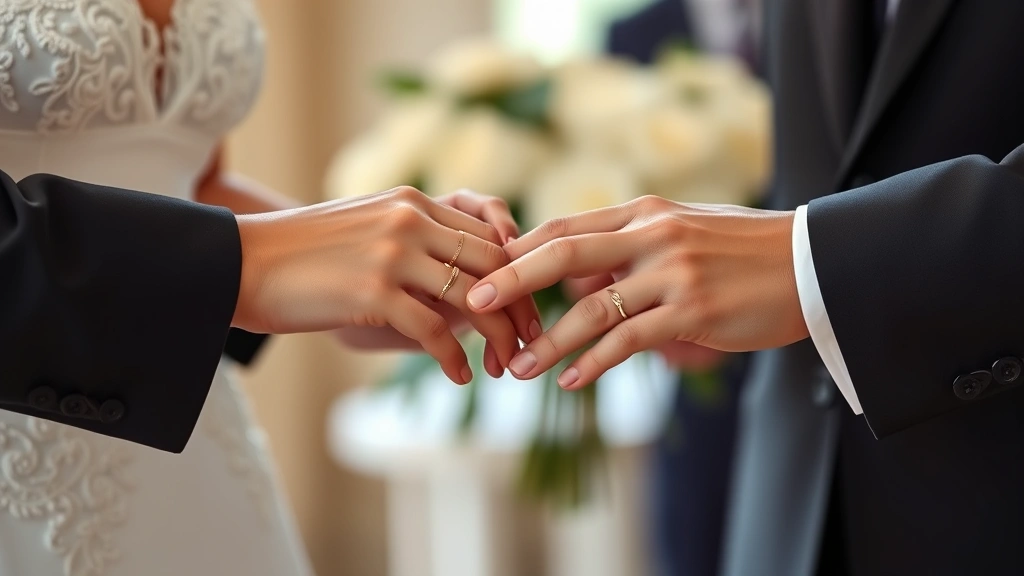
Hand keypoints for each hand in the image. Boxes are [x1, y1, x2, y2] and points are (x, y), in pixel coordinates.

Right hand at [232, 186, 539, 383]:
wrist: (239, 263)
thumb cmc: (303, 256)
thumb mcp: (368, 229)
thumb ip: (416, 242)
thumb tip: (464, 281)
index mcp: (412, 201)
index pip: (489, 234)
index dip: (519, 273)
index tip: (529, 308)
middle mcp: (409, 219)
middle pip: (494, 263)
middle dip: (521, 307)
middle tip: (531, 343)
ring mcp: (392, 253)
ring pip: (474, 297)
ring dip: (498, 339)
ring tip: (504, 369)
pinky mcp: (373, 290)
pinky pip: (435, 330)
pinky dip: (454, 358)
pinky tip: (460, 376)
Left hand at [465, 196, 807, 388]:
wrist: (813, 263)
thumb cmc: (742, 250)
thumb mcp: (682, 231)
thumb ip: (628, 248)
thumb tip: (579, 282)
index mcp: (644, 212)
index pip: (565, 226)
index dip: (520, 249)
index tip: (484, 271)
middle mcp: (651, 235)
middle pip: (563, 253)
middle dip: (512, 280)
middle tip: (474, 305)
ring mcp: (671, 273)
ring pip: (591, 308)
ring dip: (549, 342)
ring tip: (518, 368)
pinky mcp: (692, 311)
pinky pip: (628, 340)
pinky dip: (595, 363)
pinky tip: (572, 381)